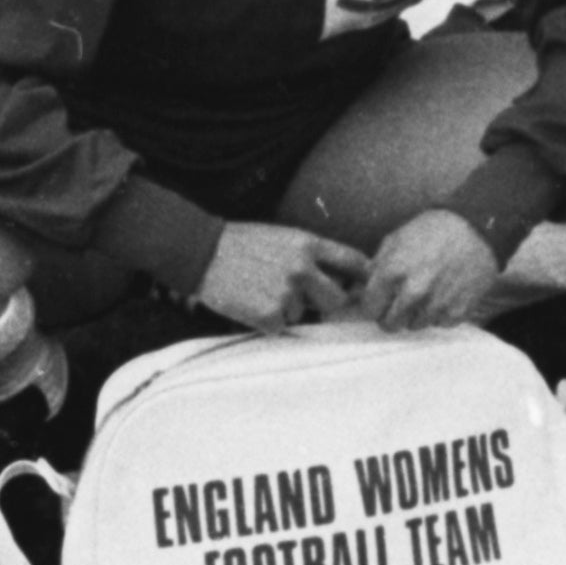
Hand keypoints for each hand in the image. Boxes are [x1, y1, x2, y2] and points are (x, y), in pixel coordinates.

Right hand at [193, 221, 369, 328]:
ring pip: (302, 315)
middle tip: (302, 298)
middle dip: (325, 304)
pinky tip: (249, 302)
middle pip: (337, 299)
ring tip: (260, 291)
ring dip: (286, 310)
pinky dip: (266, 321)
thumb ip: (312, 255)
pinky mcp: (269, 314)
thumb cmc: (241, 243)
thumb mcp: (283, 237)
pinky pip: (279, 327)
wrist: (202, 251)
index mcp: (308, 244)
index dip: (363, 277)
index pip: (353, 261)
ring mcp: (286, 292)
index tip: (363, 287)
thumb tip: (339, 278)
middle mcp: (302, 268)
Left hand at [350, 210, 503, 331]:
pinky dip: (440, 313)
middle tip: (400, 301)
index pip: (370, 309)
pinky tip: (444, 293)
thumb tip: (365, 284)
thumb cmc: (435, 229)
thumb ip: (377, 265)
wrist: (477, 228)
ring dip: (417, 314)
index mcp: (393, 272)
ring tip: (427, 292)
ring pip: (415, 326)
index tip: (380, 300)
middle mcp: (413, 293)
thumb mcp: (397, 238)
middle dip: (391, 314)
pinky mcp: (458, 312)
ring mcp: (437, 305)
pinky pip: (440, 324)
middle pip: (390, 324)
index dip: (373, 304)